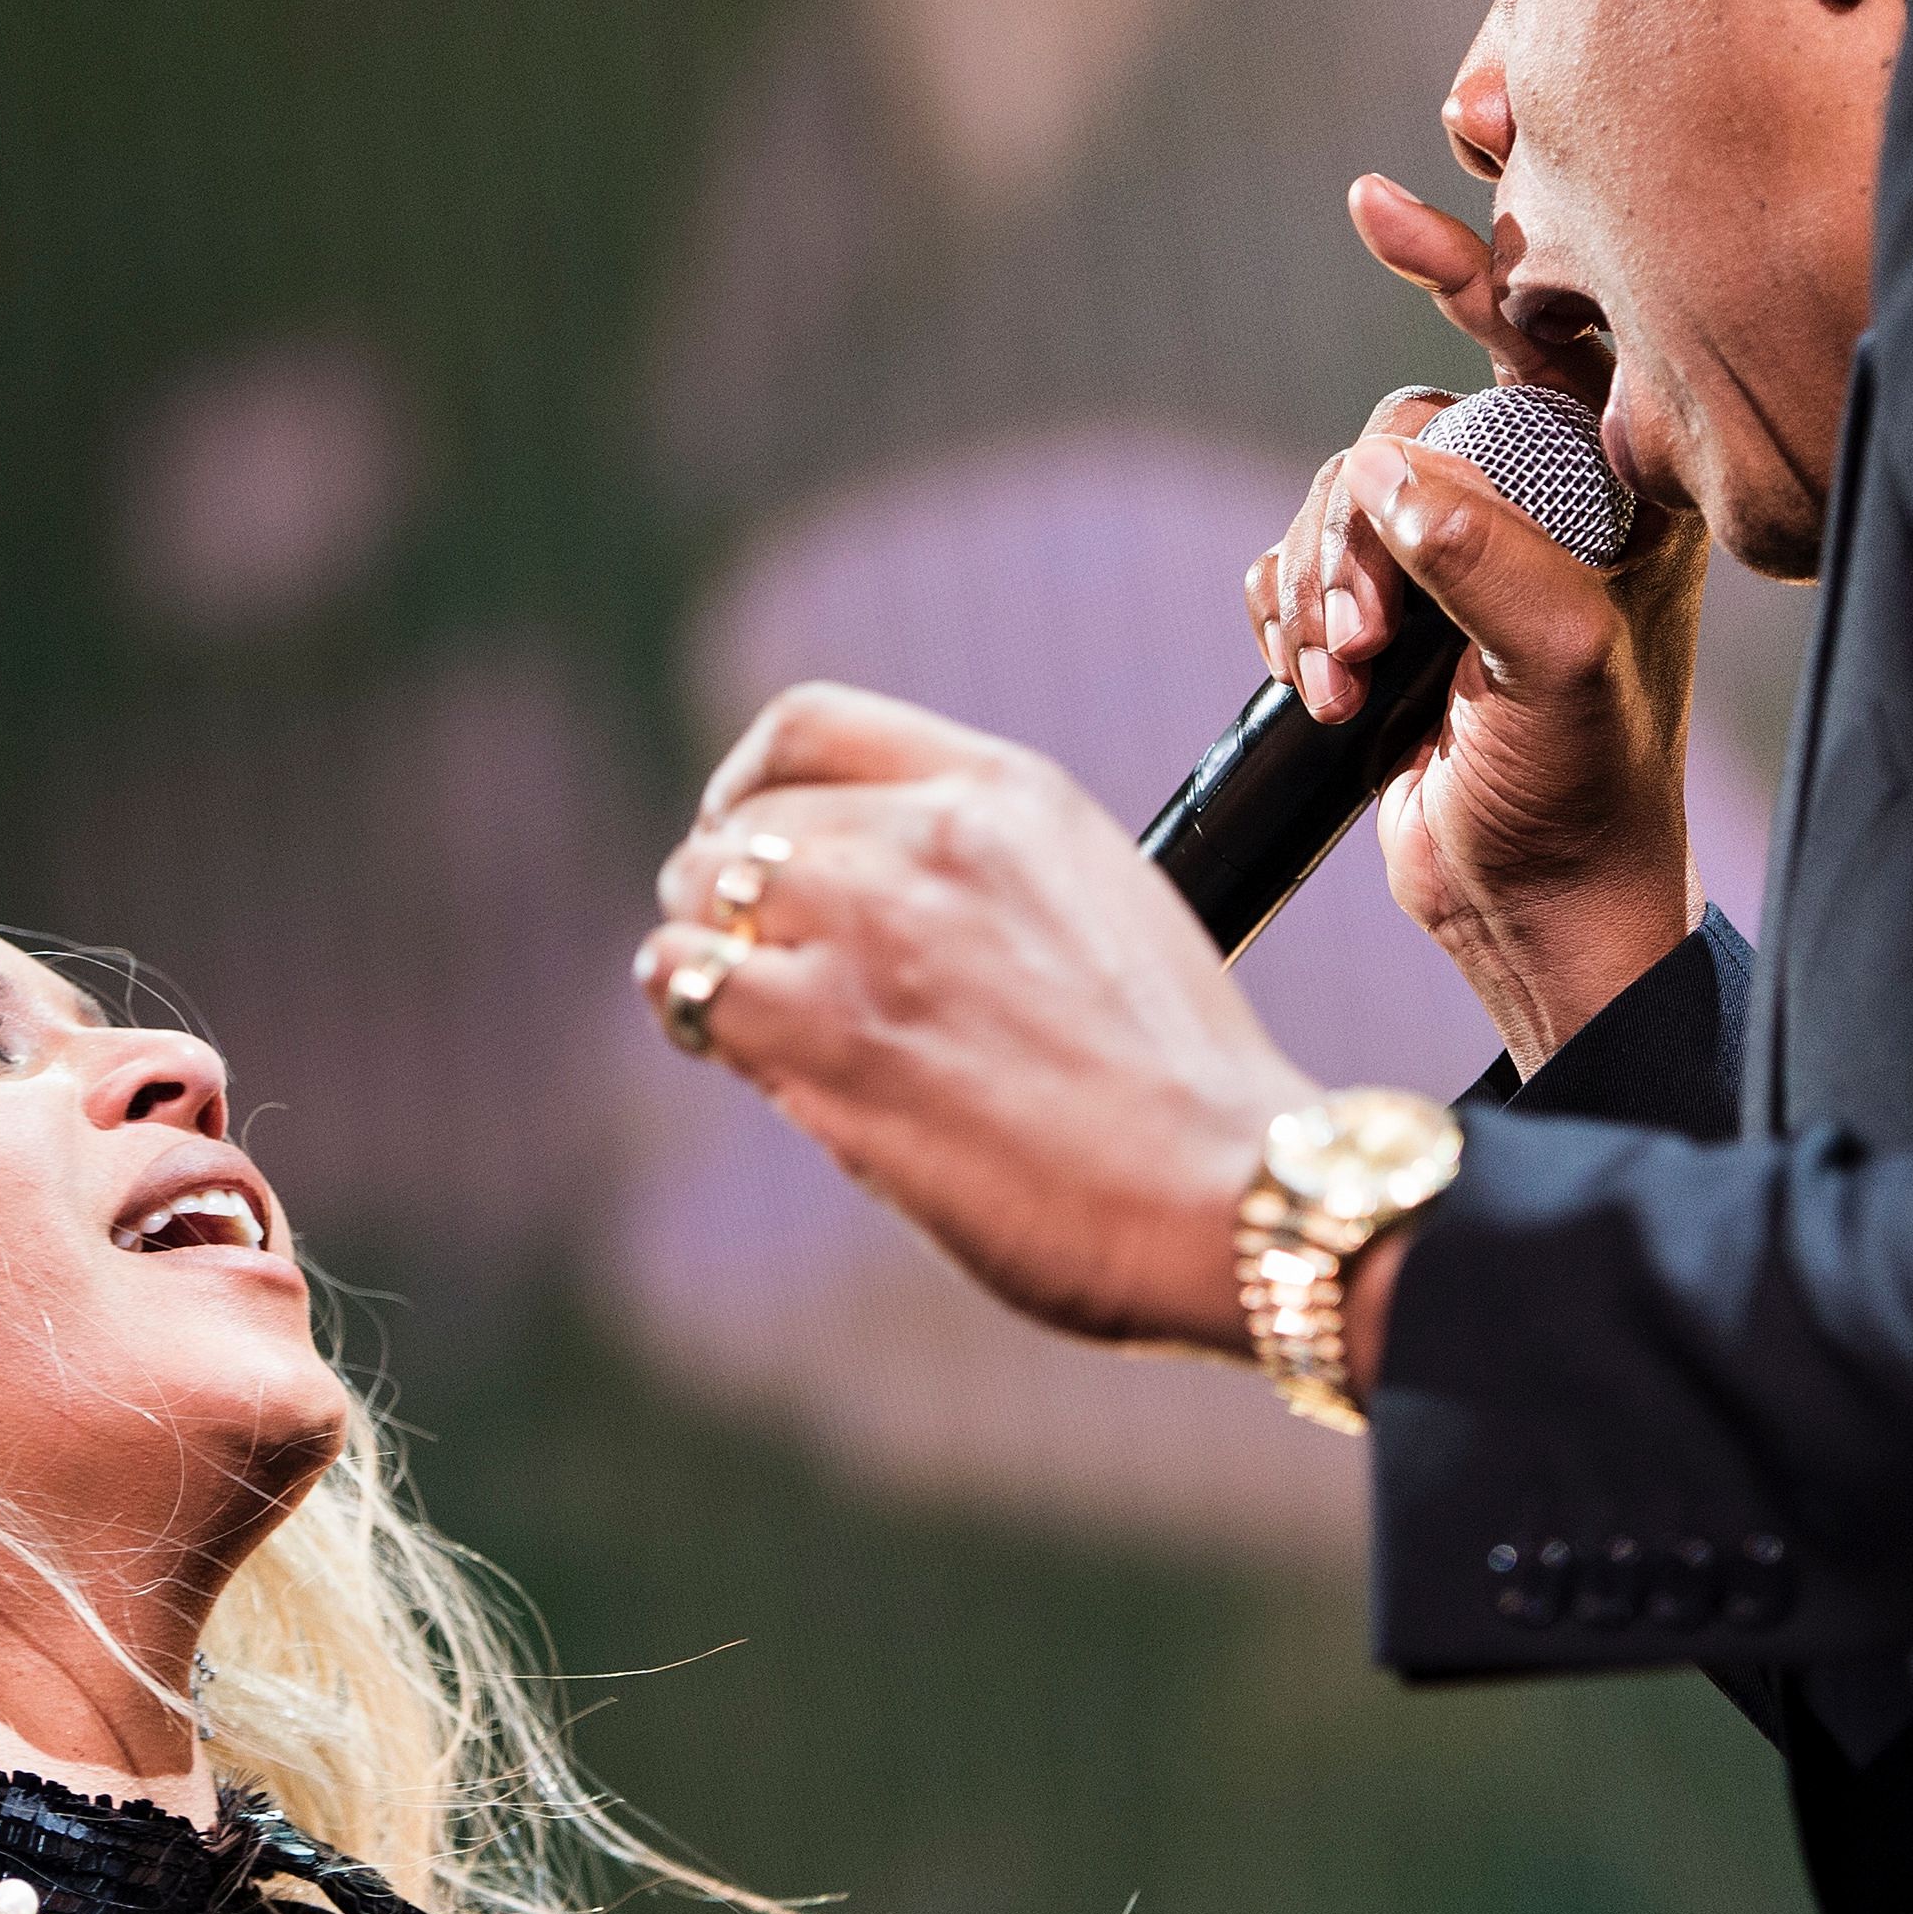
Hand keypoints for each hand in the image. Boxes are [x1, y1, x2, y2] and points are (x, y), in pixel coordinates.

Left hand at [639, 685, 1318, 1356]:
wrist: (1226, 1186)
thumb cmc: (1180, 1086)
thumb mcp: (1098, 903)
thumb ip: (984, 875)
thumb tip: (861, 903)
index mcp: (1009, 791)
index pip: (808, 727)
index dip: (747, 784)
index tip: (742, 832)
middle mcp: (932, 836)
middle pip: (743, 823)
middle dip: (728, 891)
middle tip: (748, 958)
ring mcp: (874, 930)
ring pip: (697, 894)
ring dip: (700, 948)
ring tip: (733, 1006)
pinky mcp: (830, 1036)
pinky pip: (686, 984)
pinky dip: (688, 1010)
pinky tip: (728, 1047)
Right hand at [1245, 177, 1709, 1061]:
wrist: (1528, 910)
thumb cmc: (1583, 793)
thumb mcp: (1556, 667)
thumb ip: (1482, 556)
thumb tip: (1386, 476)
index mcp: (1613, 492)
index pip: (1537, 340)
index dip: (1461, 267)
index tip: (1371, 207)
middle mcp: (1538, 507)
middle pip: (1403, 427)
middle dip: (1357, 522)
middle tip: (1364, 630)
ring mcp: (1457, 558)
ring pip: (1339, 497)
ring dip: (1319, 587)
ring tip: (1345, 678)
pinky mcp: (1389, 611)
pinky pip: (1298, 559)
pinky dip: (1288, 615)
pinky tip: (1316, 680)